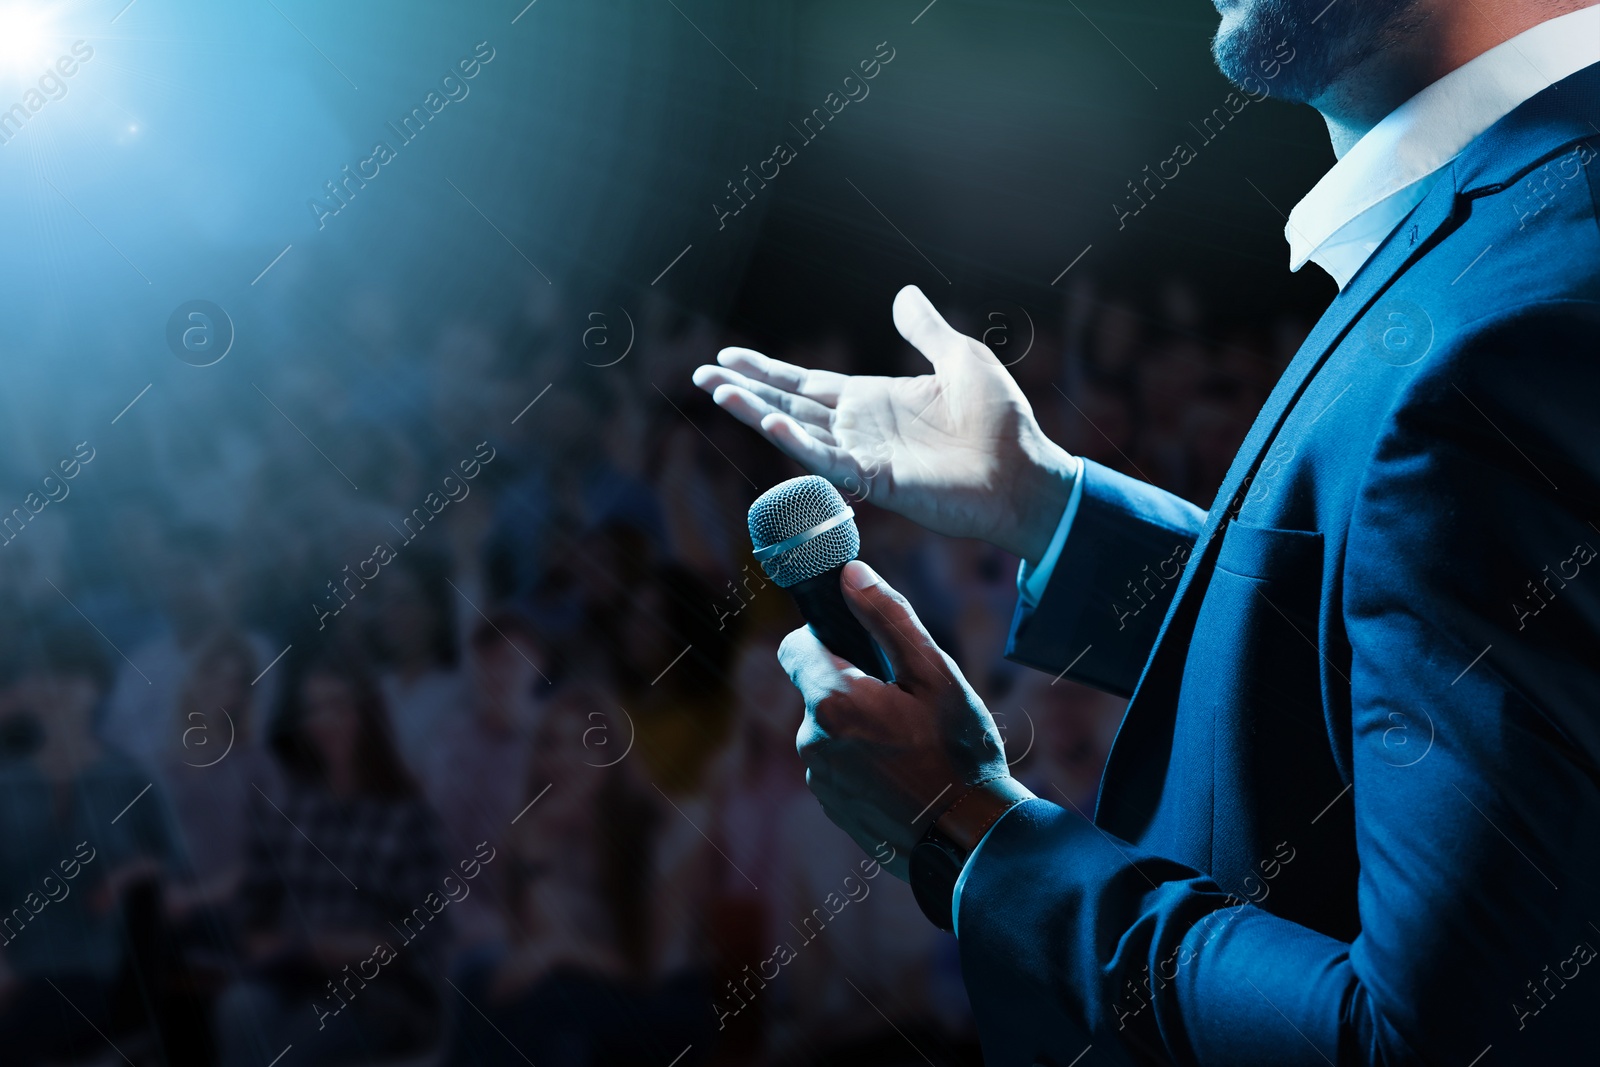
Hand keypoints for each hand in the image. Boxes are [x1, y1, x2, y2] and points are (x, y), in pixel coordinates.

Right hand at [693, 285, 1076, 562]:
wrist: (1026, 472)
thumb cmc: (1002, 423)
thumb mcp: (961, 359)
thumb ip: (926, 330)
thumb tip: (902, 293)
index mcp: (875, 399)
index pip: (808, 383)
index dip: (768, 371)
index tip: (729, 357)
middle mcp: (860, 428)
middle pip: (789, 404)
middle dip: (745, 390)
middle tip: (700, 375)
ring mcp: (864, 455)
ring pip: (797, 431)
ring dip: (756, 412)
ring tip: (717, 391)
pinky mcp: (877, 480)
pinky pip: (828, 460)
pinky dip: (798, 442)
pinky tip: (771, 422)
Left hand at [778, 560, 1020, 878]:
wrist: (970, 841)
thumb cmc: (959, 753)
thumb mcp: (935, 674)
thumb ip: (888, 618)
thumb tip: (849, 574)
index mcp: (831, 701)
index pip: (794, 646)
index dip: (826, 638)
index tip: (863, 649)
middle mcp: (811, 742)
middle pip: (817, 687)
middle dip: (853, 683)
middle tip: (906, 701)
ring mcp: (820, 780)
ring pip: (829, 726)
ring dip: (860, 723)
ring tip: (911, 742)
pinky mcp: (833, 806)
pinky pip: (839, 763)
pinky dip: (863, 758)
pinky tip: (905, 771)